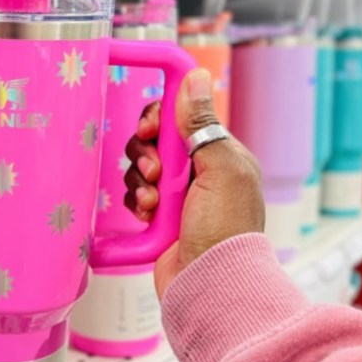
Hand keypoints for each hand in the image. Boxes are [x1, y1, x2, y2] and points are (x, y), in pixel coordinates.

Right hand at [124, 68, 264, 297]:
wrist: (209, 284)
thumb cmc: (224, 230)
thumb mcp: (220, 169)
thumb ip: (202, 124)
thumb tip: (195, 77)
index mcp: (220, 154)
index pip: (182, 116)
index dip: (161, 117)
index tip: (152, 129)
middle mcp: (199, 171)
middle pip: (155, 140)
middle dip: (146, 152)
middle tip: (155, 170)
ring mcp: (178, 196)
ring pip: (141, 168)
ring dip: (142, 182)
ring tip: (156, 203)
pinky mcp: (159, 217)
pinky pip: (136, 195)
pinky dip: (139, 203)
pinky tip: (150, 216)